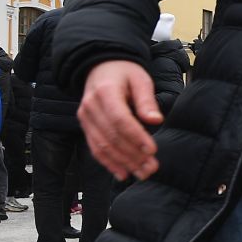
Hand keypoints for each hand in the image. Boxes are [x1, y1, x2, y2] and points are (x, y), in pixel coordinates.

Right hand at [80, 59, 164, 180]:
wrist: (101, 67)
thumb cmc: (125, 73)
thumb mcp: (140, 79)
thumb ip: (146, 100)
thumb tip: (156, 120)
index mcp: (106, 92)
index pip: (120, 119)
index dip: (136, 137)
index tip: (152, 150)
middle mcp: (91, 107)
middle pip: (112, 136)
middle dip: (132, 155)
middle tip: (152, 168)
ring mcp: (85, 118)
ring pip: (103, 146)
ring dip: (123, 163)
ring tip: (142, 173)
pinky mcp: (85, 127)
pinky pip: (95, 148)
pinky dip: (109, 163)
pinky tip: (123, 173)